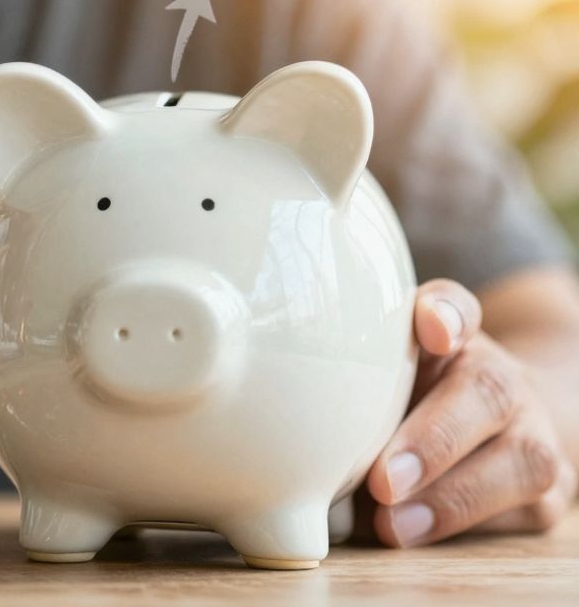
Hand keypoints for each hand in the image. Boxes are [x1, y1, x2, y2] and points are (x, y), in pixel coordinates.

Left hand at [365, 279, 577, 545]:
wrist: (495, 428)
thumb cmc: (407, 402)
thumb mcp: (374, 379)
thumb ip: (345, 380)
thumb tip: (292, 440)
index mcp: (454, 334)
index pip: (455, 304)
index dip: (446, 313)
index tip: (434, 330)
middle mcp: (503, 376)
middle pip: (489, 391)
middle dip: (435, 439)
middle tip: (384, 481)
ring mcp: (536, 432)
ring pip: (523, 460)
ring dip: (453, 498)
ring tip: (394, 525)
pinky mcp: (547, 491)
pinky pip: (525, 511)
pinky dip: (466, 527)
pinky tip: (419, 535)